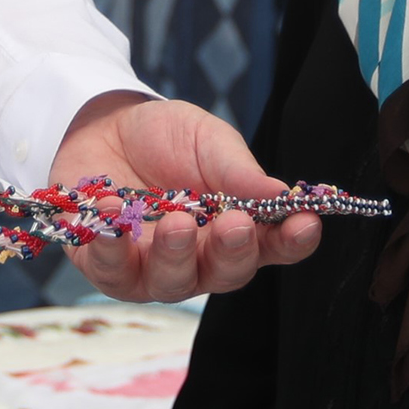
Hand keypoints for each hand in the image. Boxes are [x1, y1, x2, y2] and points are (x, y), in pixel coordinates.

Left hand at [50, 92, 320, 301]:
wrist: (102, 126)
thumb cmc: (164, 138)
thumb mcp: (206, 139)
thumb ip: (237, 170)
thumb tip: (283, 195)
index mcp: (235, 228)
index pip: (274, 246)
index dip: (292, 240)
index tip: (306, 223)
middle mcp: (200, 259)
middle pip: (226, 273)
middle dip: (232, 250)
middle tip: (235, 224)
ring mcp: (155, 268)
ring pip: (173, 282)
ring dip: (176, 254)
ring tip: (176, 221)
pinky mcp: (109, 266)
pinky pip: (112, 271)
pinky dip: (113, 245)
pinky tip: (114, 211)